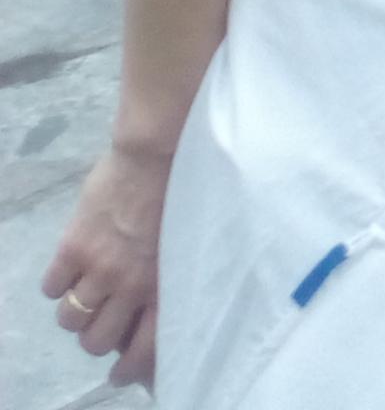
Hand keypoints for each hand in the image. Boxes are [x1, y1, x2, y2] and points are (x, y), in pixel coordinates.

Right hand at [42, 144, 169, 387]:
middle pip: (96, 341)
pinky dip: (57, 285)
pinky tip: (70, 269)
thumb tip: (161, 304)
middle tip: (102, 320)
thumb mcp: (191, 243)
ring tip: (85, 294)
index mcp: (167, 286)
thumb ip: (175, 277)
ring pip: (70, 319)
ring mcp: (100, 268)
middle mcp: (132, 286)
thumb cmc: (187, 192)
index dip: (128, 369)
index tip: (121, 373)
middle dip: (96, 337)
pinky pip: (50, 288)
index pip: (144, 349)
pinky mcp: (73, 248)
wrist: (161, 153)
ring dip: (75, 312)